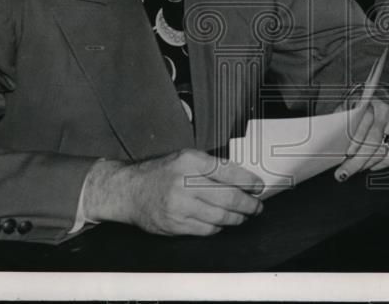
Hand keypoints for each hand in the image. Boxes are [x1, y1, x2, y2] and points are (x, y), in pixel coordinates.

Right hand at [83, 149, 263, 236]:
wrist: (130, 191)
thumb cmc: (160, 173)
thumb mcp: (185, 158)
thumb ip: (211, 166)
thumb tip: (242, 178)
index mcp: (190, 161)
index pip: (228, 172)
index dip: (248, 181)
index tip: (258, 187)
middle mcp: (185, 183)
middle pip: (228, 197)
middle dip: (248, 204)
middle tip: (257, 206)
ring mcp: (179, 206)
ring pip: (220, 216)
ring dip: (237, 218)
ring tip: (244, 216)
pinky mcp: (175, 225)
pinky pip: (206, 229)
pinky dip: (218, 227)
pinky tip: (222, 222)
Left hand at [334, 97, 388, 180]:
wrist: (377, 101)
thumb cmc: (359, 107)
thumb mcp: (348, 108)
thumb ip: (344, 121)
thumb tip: (334, 144)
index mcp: (370, 103)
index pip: (364, 125)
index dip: (355, 143)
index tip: (346, 155)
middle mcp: (384, 113)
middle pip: (373, 141)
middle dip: (357, 161)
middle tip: (345, 171)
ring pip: (382, 151)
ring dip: (366, 164)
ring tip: (354, 169)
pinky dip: (379, 164)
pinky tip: (368, 165)